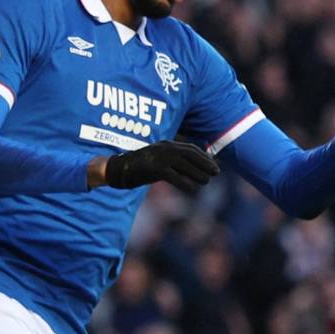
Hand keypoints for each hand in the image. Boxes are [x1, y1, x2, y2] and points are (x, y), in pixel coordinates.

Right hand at [102, 140, 220, 193]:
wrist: (118, 169)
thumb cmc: (140, 168)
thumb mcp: (159, 161)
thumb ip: (174, 163)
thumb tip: (193, 170)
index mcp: (166, 144)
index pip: (190, 148)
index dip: (204, 156)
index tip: (214, 164)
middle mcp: (164, 148)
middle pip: (190, 154)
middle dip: (205, 163)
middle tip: (216, 172)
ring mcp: (159, 158)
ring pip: (184, 165)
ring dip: (197, 174)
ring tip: (206, 181)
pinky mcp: (154, 169)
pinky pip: (173, 176)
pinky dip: (184, 182)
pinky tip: (192, 188)